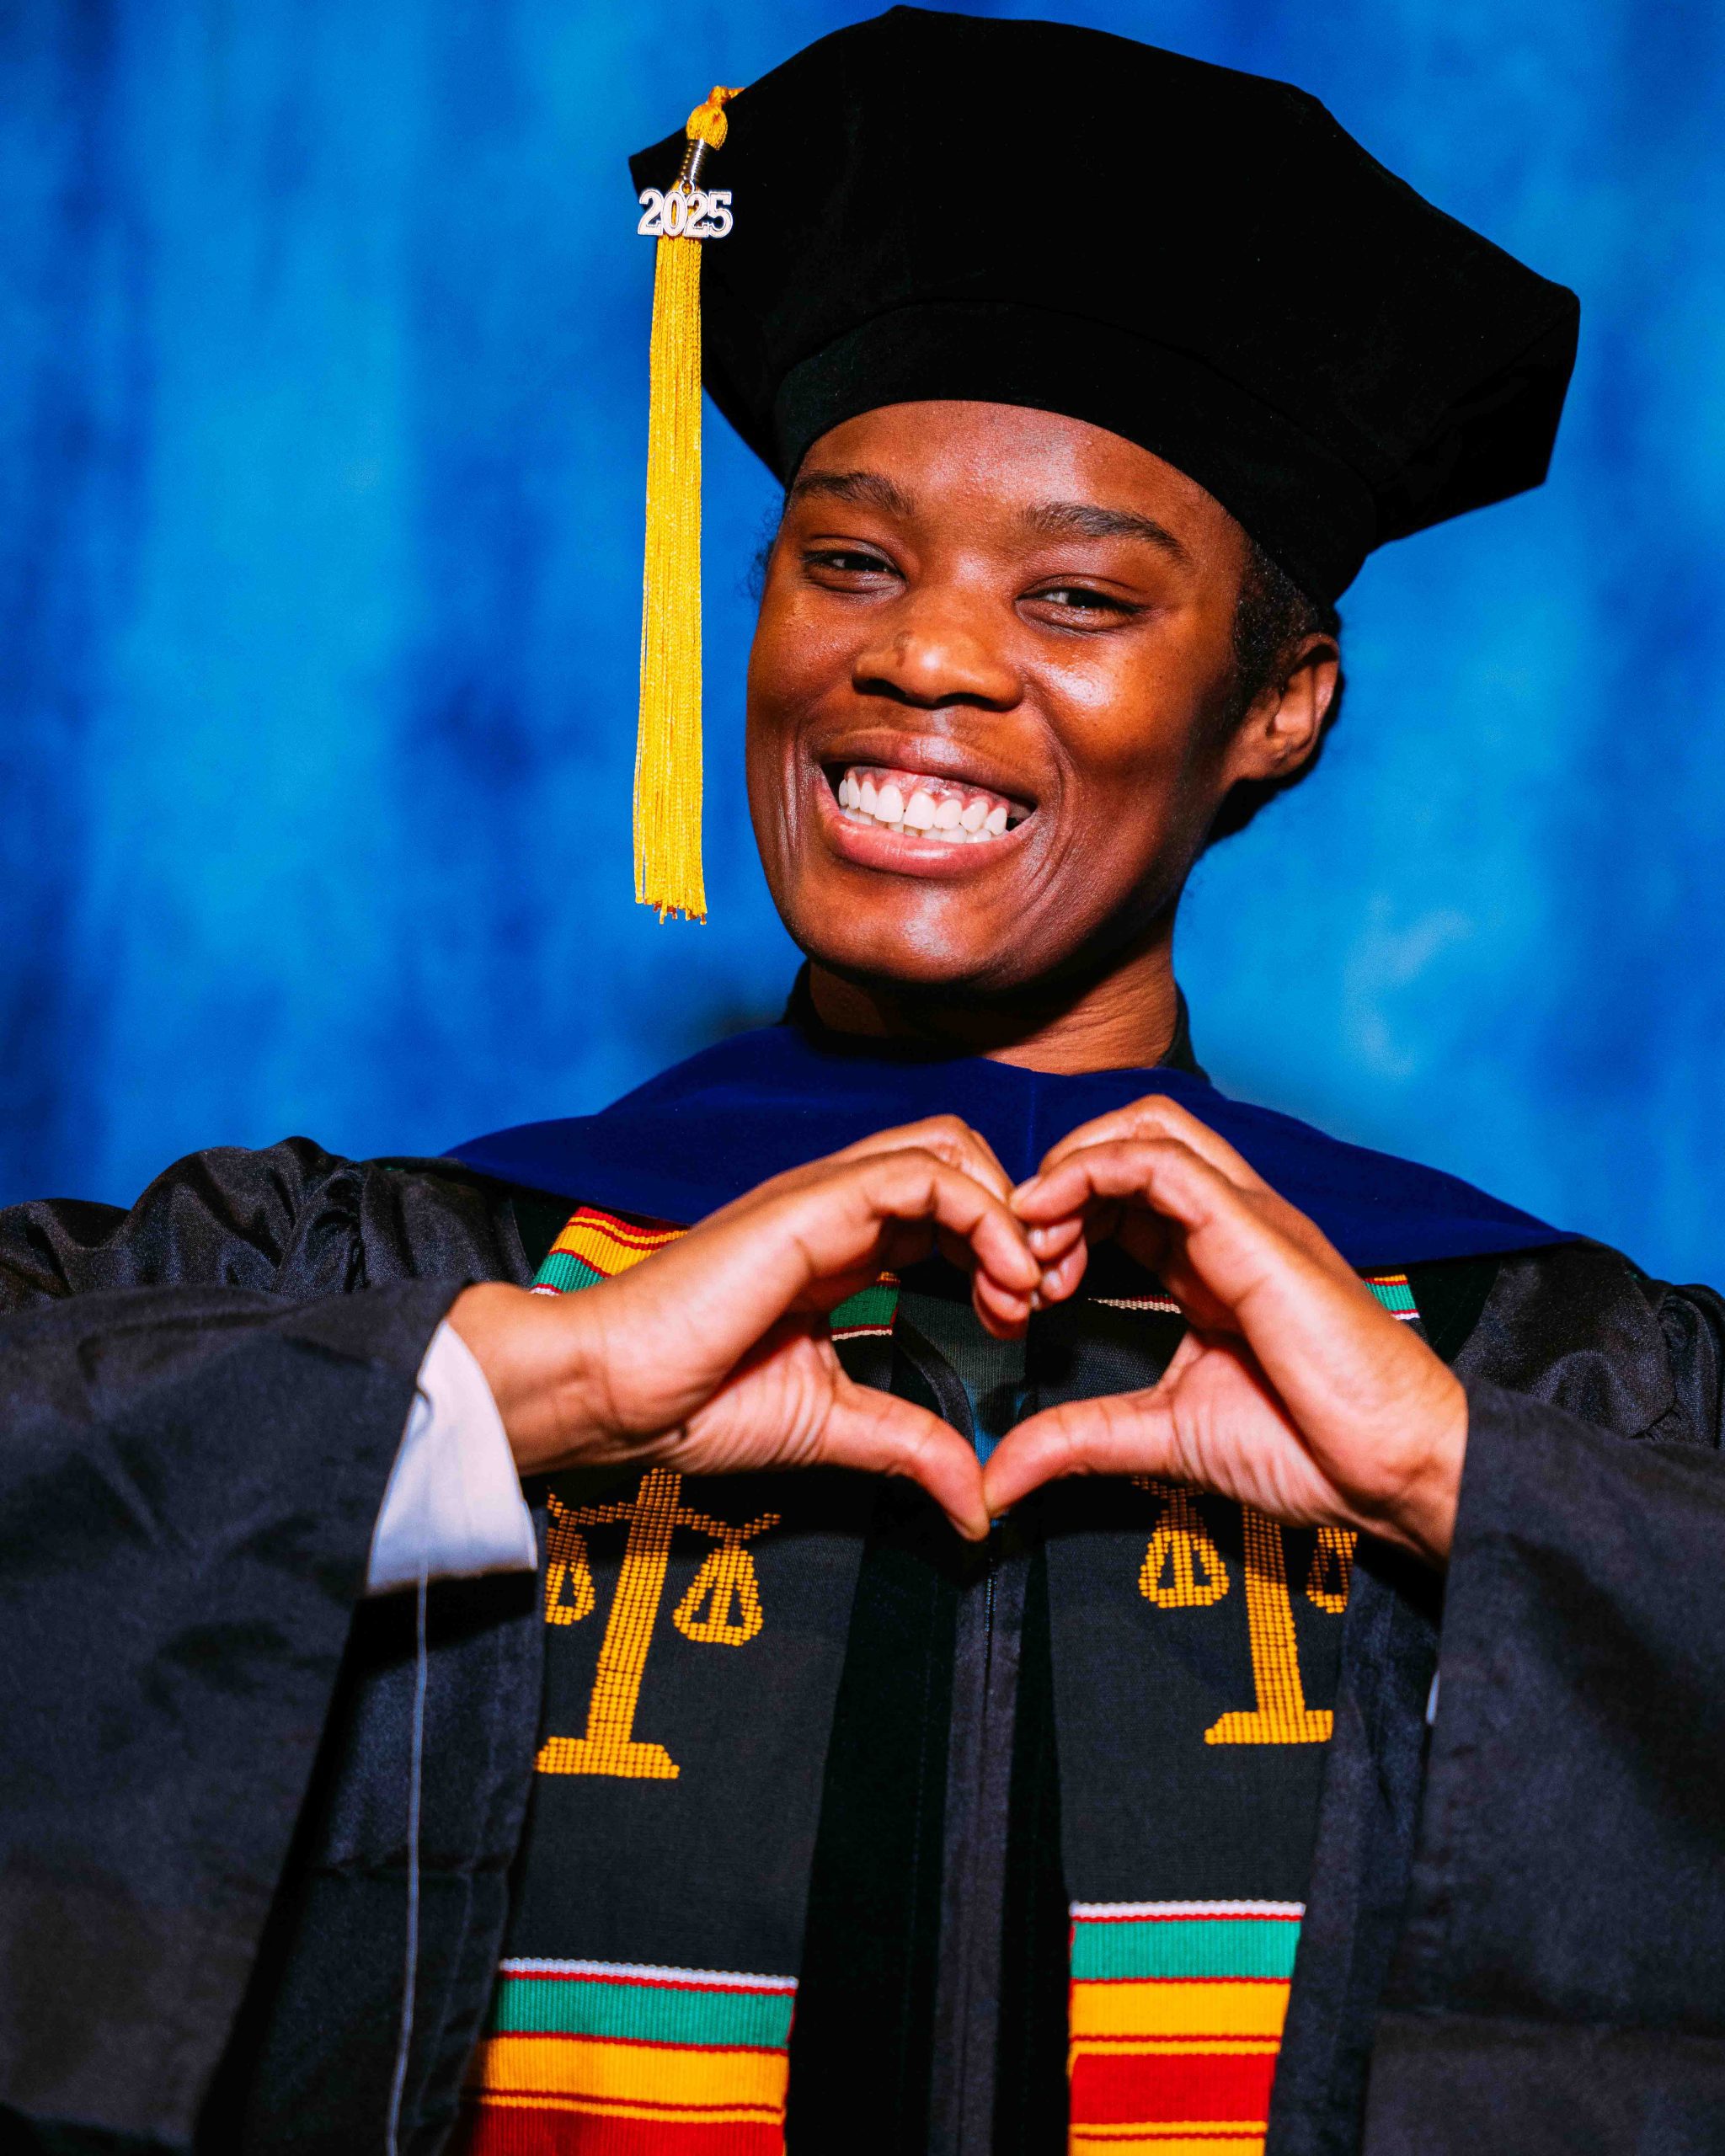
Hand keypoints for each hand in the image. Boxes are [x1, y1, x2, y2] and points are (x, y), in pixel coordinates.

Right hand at [451, 1117, 1042, 1538]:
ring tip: (1020, 1292)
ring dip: (1008, 1213)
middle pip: (958, 1157)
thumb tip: (979, 1506)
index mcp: (838, 1247)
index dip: (999, 1248)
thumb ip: (909, 1447)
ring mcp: (822, 1196)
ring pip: (948, 1148)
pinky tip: (1001, 1282)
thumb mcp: (831, 1425)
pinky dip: (985, 1217)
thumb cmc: (693, 1402)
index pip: (944, 1205)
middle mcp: (836, 1207)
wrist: (611, 1391)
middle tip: (1028, 1303)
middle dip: (1016, 1220)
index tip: (1017, 1321)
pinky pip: (922, 1176)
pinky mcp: (811, 1202)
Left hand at [982, 1097, 1467, 1564]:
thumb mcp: (1161, 1436)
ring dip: (1068, 1171)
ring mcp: (1245, 1218)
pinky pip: (1162, 1160)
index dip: (1058, 1220)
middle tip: (1019, 1260)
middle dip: (1055, 1185)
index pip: (1122, 1192)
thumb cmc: (1308, 1449)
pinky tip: (1051, 1222)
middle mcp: (1227, 1225)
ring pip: (1144, 1128)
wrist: (1395, 1469)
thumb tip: (997, 1479)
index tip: (1023, 1290)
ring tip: (1031, 1237)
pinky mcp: (1253, 1228)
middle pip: (1128, 1140)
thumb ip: (1079, 1440)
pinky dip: (1091, 1173)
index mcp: (1209, 1262)